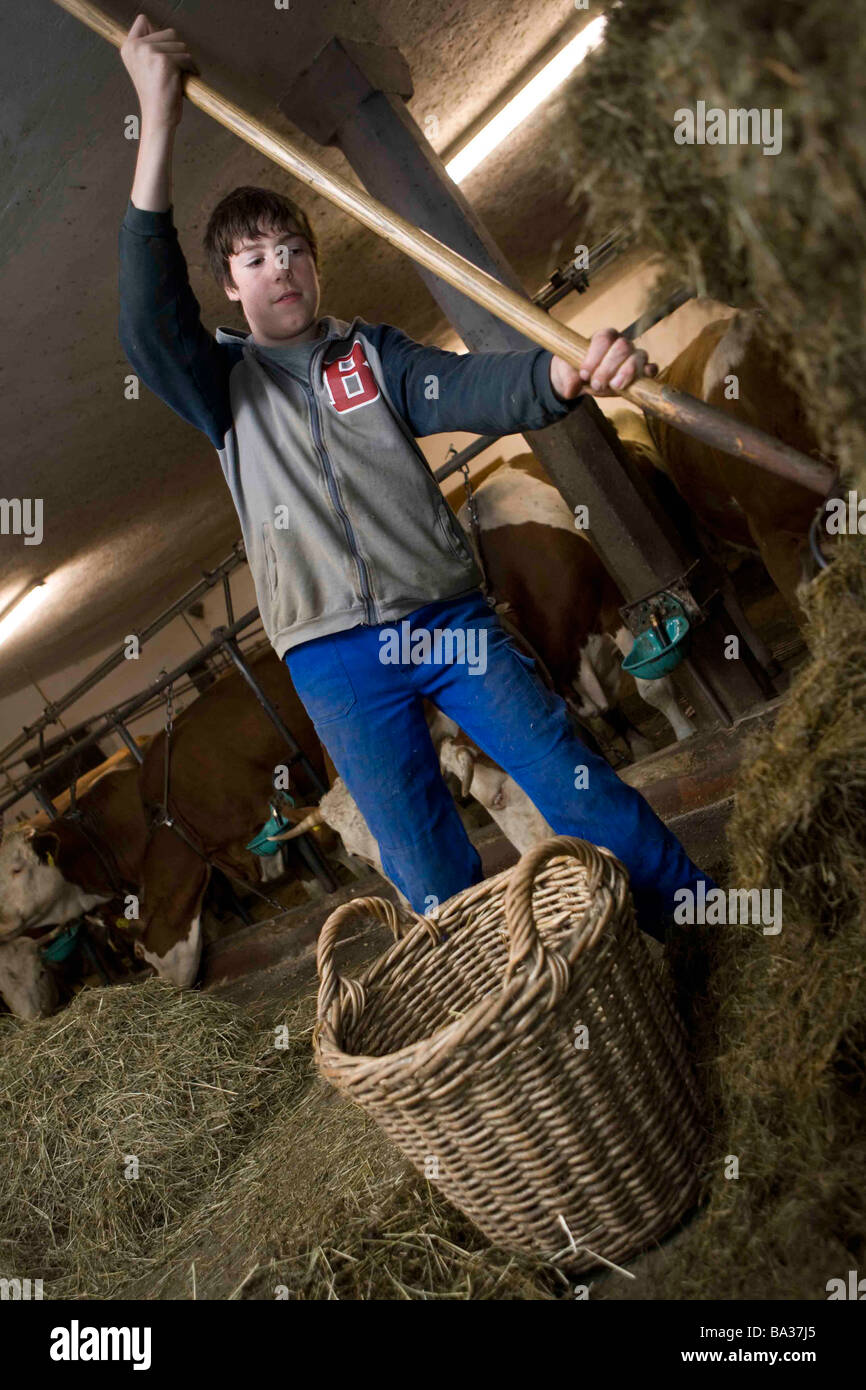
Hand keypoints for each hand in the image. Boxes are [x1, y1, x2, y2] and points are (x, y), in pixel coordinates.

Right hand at [120, 13, 197, 129]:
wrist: (158, 117)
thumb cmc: (156, 95)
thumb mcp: (145, 66)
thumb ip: (150, 47)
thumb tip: (169, 35)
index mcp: (128, 47)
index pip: (143, 20)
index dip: (158, 35)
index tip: (162, 55)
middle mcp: (136, 47)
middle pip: (169, 32)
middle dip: (177, 50)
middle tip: (175, 70)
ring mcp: (149, 52)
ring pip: (180, 44)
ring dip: (185, 60)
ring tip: (180, 76)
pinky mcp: (164, 60)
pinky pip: (187, 57)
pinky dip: (192, 68)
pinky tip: (188, 78)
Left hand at [550, 328, 657, 399]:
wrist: (585, 382)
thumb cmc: (577, 372)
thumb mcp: (567, 373)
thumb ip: (568, 378)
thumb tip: (572, 388)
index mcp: (604, 337)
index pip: (604, 339)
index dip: (594, 357)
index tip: (584, 374)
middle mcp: (622, 343)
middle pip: (622, 347)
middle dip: (608, 368)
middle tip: (597, 384)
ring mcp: (635, 356)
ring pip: (638, 356)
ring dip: (626, 373)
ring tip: (614, 386)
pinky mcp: (643, 371)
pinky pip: (652, 368)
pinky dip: (647, 374)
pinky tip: (637, 383)